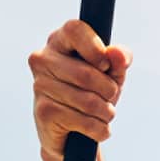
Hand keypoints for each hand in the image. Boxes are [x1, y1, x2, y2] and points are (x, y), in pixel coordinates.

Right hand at [28, 19, 133, 155]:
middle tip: (110, 96)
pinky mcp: (43, 111)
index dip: (96, 48)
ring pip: (88, 101)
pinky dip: (100, 128)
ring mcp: (39, 85)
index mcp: (60, 41)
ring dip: (107, 112)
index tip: (105, 65)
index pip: (75, 29)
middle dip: (109, 90)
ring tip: (104, 113)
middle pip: (87, 74)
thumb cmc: (94, 92)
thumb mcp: (113, 72)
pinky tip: (96, 128)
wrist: (74, 132)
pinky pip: (84, 121)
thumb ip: (120, 58)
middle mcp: (43, 59)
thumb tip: (116, 54)